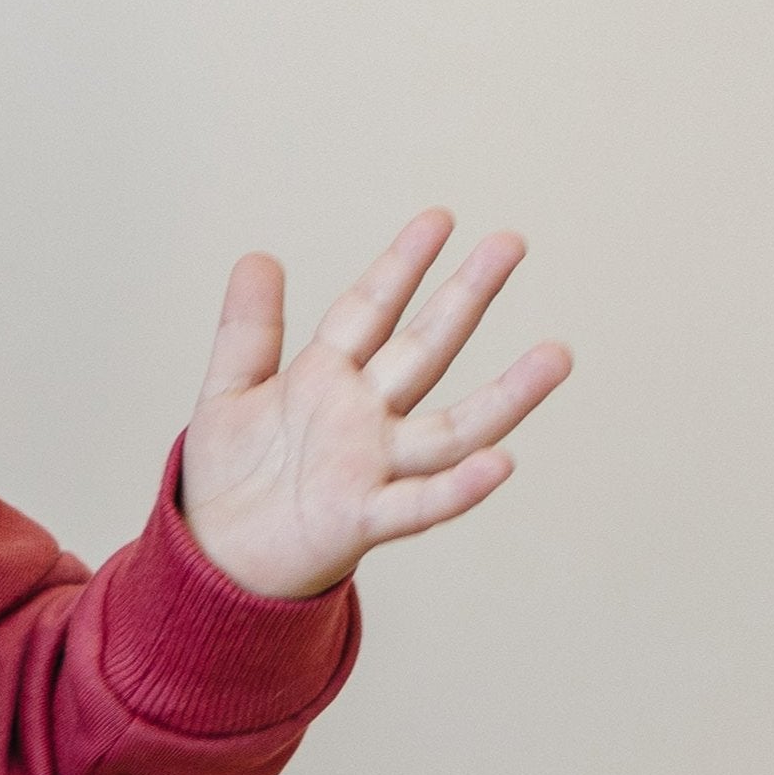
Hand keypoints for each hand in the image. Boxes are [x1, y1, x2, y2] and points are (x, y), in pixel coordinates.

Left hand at [178, 212, 569, 599]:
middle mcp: (363, 417)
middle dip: (464, 298)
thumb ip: (247, 330)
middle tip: (511, 244)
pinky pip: (419, 504)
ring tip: (558, 355)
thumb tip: (257, 257)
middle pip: (423, 350)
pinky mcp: (361, 519)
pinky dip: (458, 488)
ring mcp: (370, 467)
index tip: (440, 218)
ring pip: (451, 429)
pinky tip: (501, 465)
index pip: (370, 311)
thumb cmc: (230, 477)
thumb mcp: (229, 393)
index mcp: (328, 379)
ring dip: (505, 396)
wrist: (215, 556)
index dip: (401, 266)